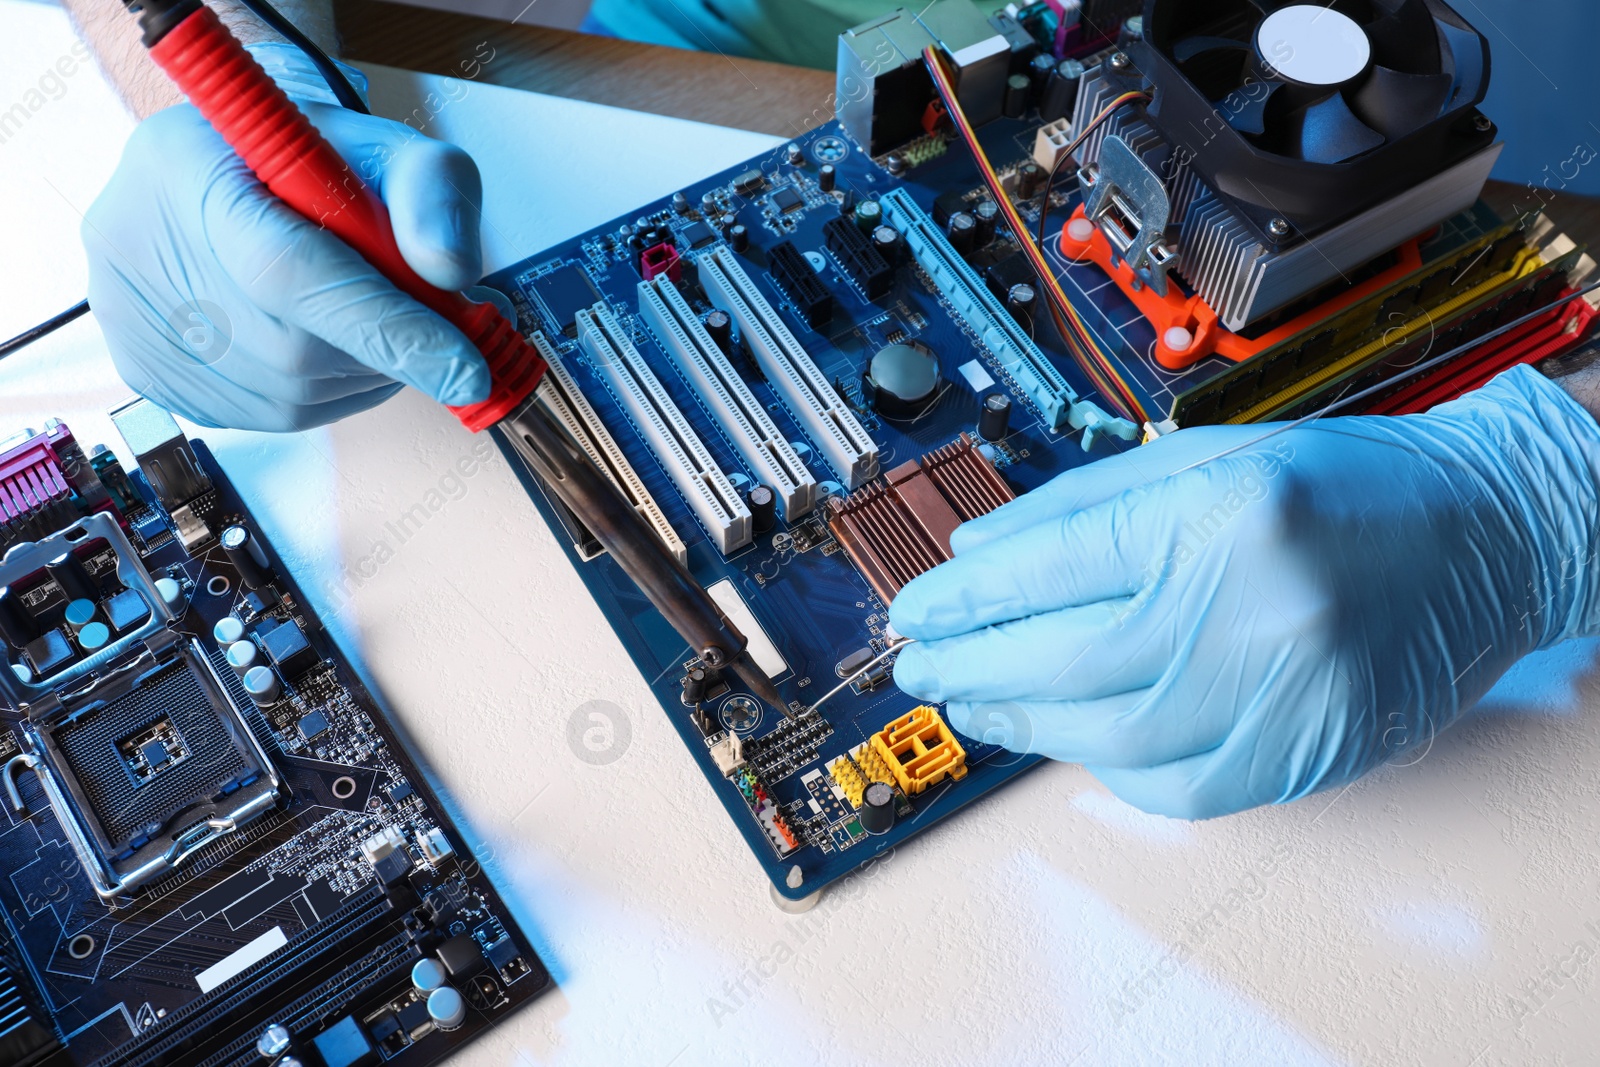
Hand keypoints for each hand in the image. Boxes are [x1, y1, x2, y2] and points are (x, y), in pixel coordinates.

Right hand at [82, 44, 491, 430]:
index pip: (289, 270)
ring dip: (361, 368)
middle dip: (387, 345)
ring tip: (364, 311)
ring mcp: (132, 320)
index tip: (466, 368)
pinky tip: (322, 336)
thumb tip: (452, 269)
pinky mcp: (151, 374)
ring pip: (293, 394)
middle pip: (297, 347)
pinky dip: (326, 386)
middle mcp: (141, 246)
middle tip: (427, 319)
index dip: (385, 326)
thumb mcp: (381, 144)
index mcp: (191, 166)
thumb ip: (431, 189)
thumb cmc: (303, 161)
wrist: (221, 178)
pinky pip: (272, 413)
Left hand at [890, 366, 1599, 817]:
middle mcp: (1254, 608)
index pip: (1052, 566)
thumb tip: (978, 554)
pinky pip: (1173, 786)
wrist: (1485, 536)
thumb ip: (1082, 504)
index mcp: (1222, 512)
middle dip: (970, 666)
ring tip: (975, 701)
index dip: (964, 596)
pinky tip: (1065, 736)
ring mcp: (1285, 693)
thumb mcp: (1206, 456)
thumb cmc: (1346, 485)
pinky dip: (1104, 766)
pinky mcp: (1304, 754)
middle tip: (919, 667)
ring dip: (1022, 721)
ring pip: (1108, 736)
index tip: (914, 611)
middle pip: (1066, 660)